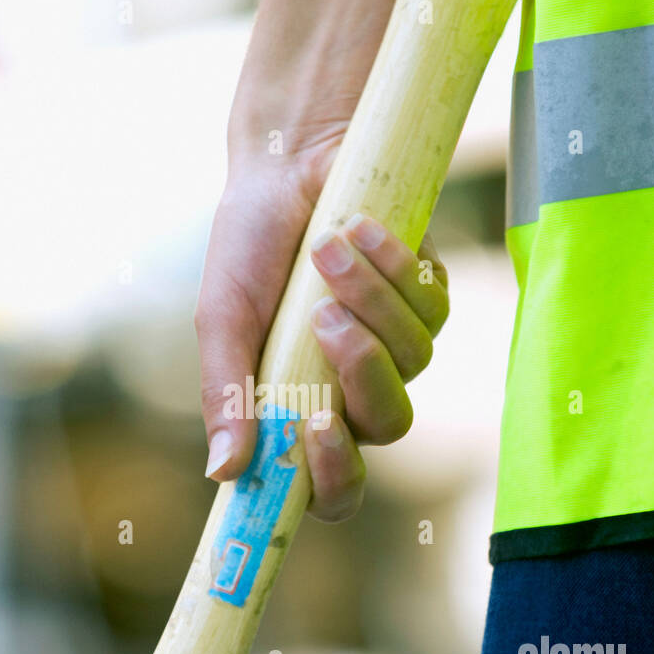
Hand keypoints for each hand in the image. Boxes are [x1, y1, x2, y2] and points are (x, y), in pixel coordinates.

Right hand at [195, 145, 447, 521]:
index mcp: (301, 409)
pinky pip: (431, 303)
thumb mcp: (222, 320)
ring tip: (326, 249)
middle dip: (363, 371)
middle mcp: (354, 389)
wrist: (286, 167)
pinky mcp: (427, 296)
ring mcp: (396, 345)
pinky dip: (392, 264)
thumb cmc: (247, 249)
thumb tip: (222, 472)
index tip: (314, 427)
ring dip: (370, 300)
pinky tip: (356, 227)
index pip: (334, 486)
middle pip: (389, 422)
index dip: (334, 477)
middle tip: (324, 318)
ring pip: (414, 357)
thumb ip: (226, 393)